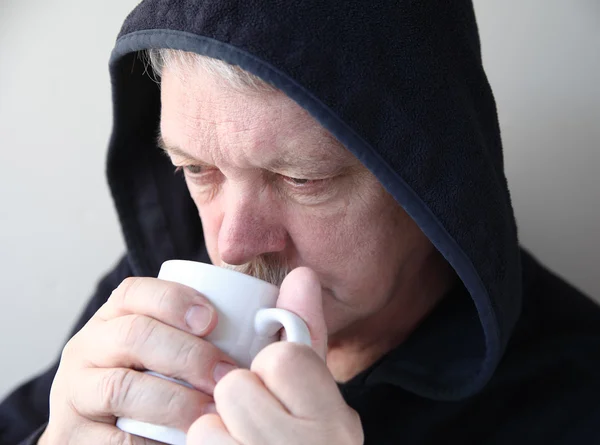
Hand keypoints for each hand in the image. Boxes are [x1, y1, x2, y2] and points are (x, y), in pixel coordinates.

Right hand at [39, 276, 237, 443]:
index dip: (173, 300)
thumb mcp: (175, 347)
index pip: (135, 292)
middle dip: (186, 353)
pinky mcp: (73, 435)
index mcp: (114, 317)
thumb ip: (219, 327)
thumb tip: (289, 298)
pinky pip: (113, 440)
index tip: (213, 320)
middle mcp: (88, 347)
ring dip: (174, 400)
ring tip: (212, 413)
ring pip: (120, 386)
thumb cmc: (159, 380)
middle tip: (226, 376)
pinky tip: (184, 440)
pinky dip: (151, 442)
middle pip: (132, 335)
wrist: (104, 429)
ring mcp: (75, 391)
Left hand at [186, 268, 363, 444]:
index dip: (271, 366)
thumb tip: (302, 274)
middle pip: (238, 387)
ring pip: (207, 423)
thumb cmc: (302, 440)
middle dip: (239, 397)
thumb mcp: (314, 394)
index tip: (278, 385)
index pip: (284, 358)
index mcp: (335, 424)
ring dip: (214, 428)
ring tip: (239, 441)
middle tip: (255, 417)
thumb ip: (307, 334)